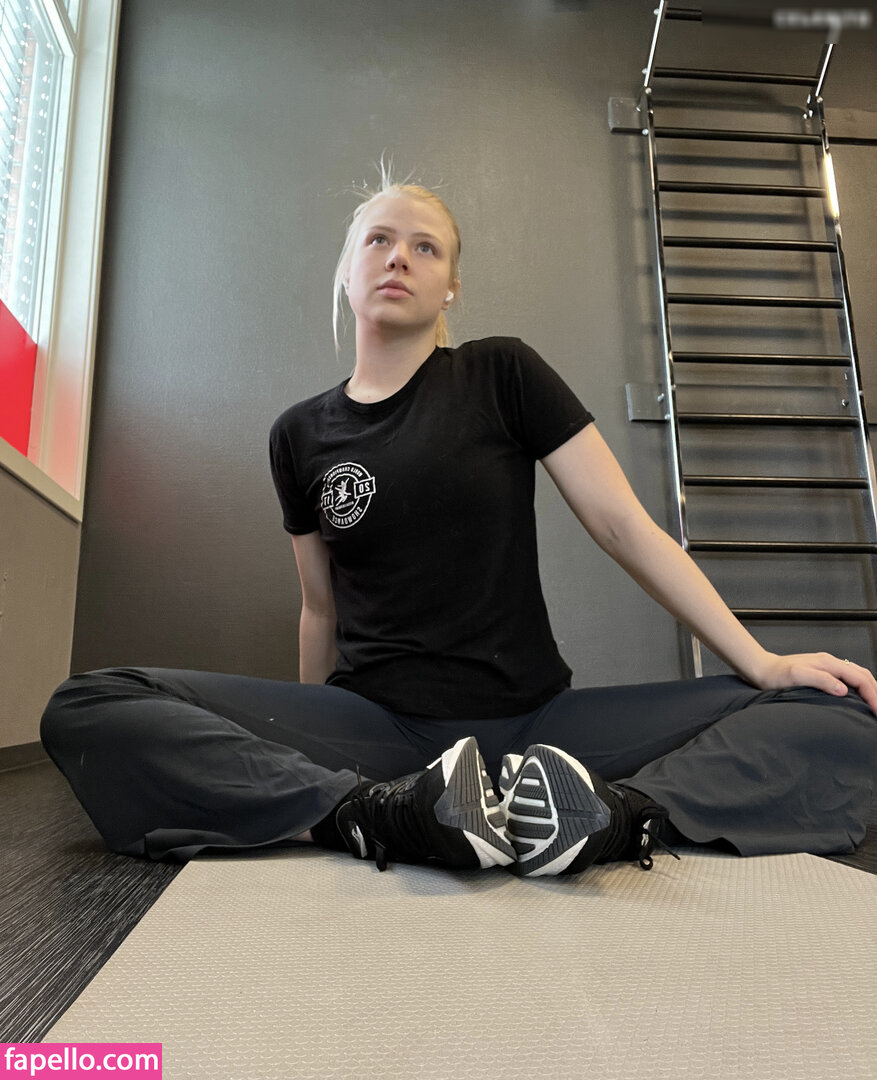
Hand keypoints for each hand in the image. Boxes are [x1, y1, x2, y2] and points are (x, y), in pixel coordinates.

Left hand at [751, 651, 876, 714]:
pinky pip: (849, 679)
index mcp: (828, 663)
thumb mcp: (795, 676)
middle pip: (864, 675)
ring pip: (858, 676)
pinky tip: (860, 698)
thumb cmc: (775, 674)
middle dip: (876, 693)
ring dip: (870, 690)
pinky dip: (860, 688)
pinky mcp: (823, 673)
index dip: (873, 695)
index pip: (860, 678)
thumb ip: (819, 680)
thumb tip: (843, 690)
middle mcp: (831, 662)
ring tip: (875, 705)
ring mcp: (828, 667)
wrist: (762, 669)